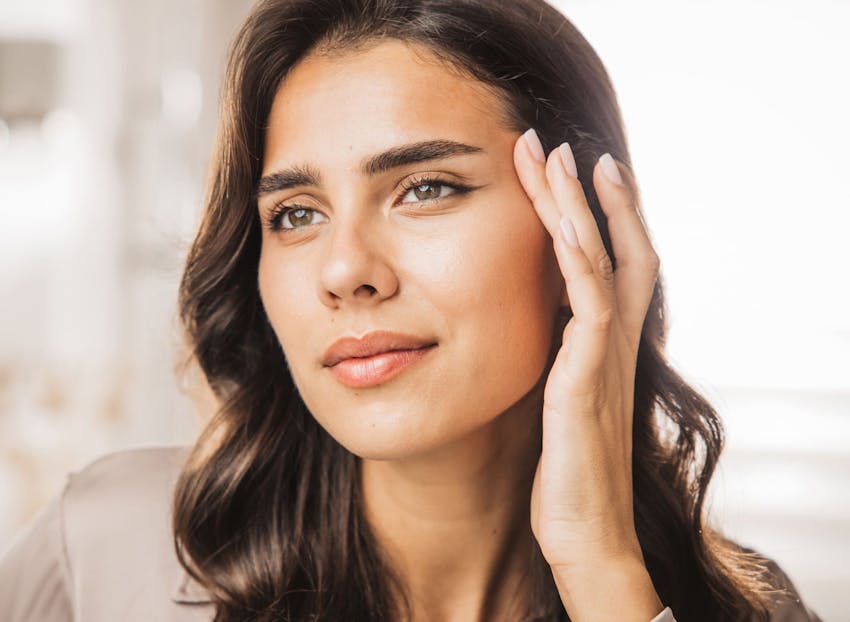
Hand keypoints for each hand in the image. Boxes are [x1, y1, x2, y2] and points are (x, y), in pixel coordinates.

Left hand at [513, 130, 660, 612]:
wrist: (584, 530)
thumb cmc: (567, 470)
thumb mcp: (558, 397)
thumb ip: (554, 356)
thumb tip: (531, 322)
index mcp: (603, 343)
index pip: (611, 260)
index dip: (598, 212)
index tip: (570, 169)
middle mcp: (613, 340)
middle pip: (614, 245)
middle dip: (585, 192)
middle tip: (557, 143)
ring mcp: (604, 356)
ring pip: (601, 261)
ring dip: (579, 206)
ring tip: (559, 157)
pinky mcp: (586, 377)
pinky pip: (588, 303)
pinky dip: (578, 257)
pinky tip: (562, 224)